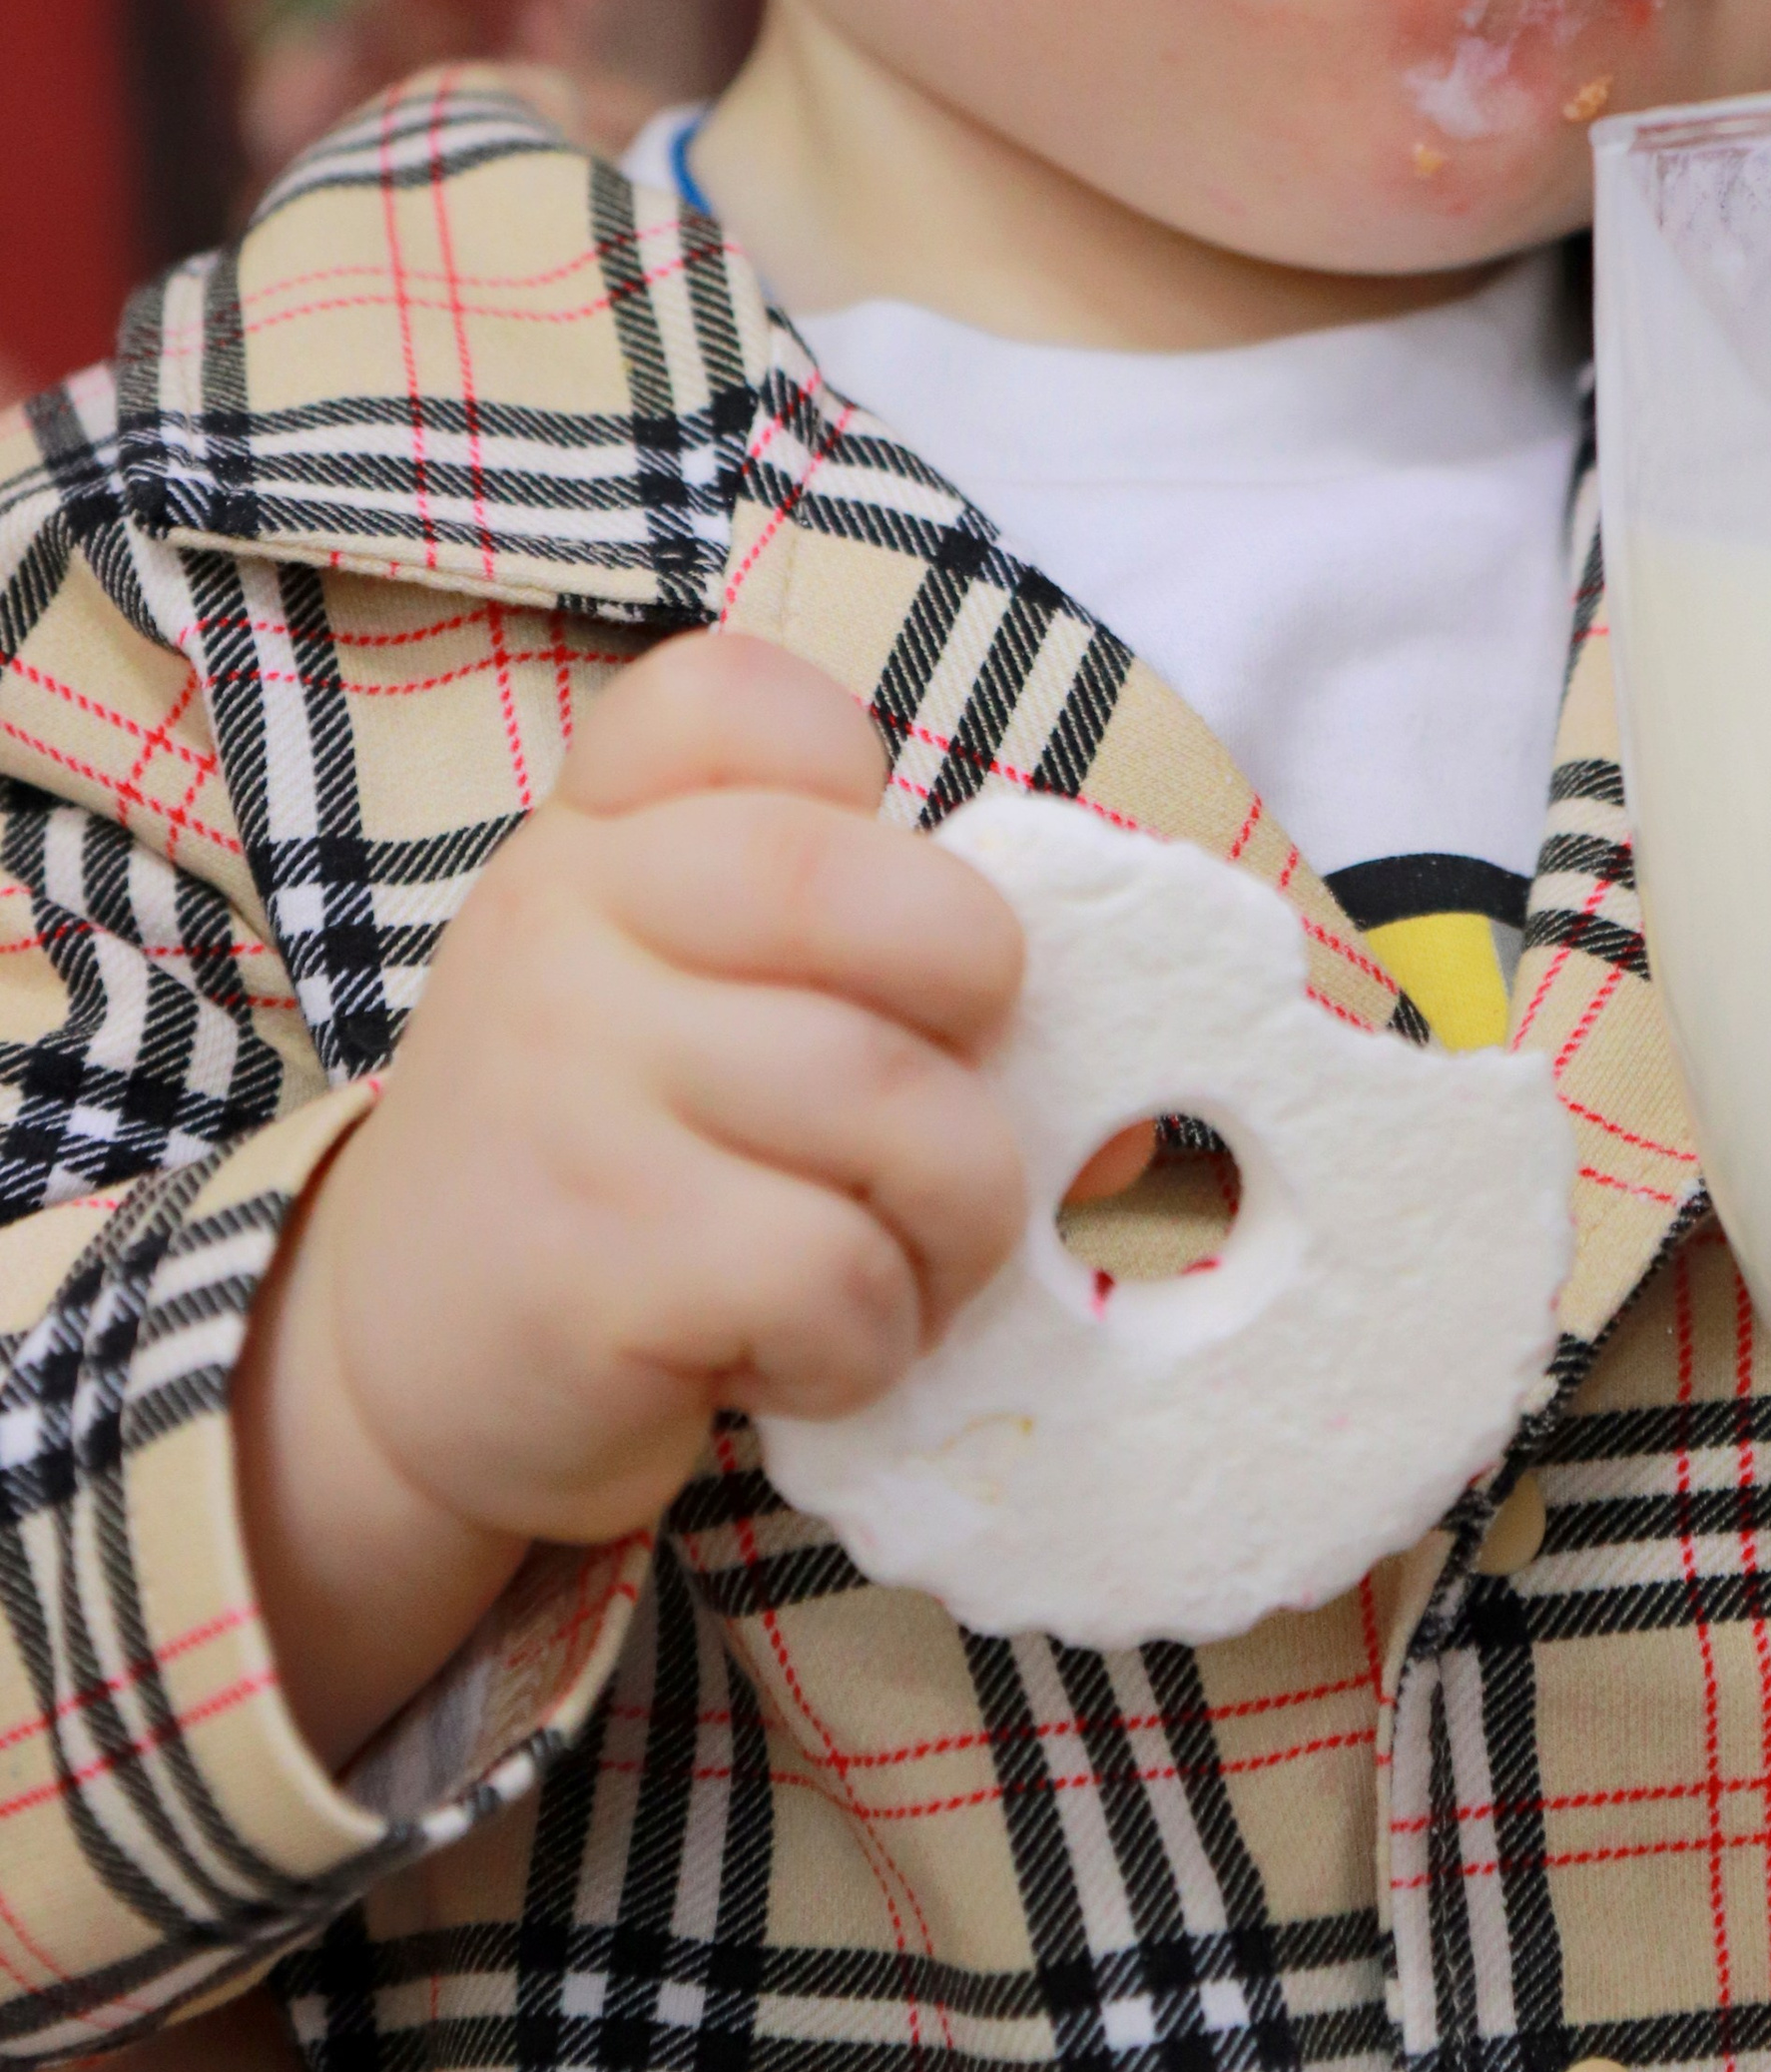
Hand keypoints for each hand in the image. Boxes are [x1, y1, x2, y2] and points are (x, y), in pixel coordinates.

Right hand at [236, 633, 1028, 1765]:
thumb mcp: (650, 982)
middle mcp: (563, 924)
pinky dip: (871, 1339)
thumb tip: (1084, 1026)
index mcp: (594, 835)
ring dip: (954, 1220)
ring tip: (889, 1263)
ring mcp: (569, 1086)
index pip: (737, 698)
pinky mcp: (592, 1264)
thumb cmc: (597, 1153)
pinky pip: (840, 1272)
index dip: (858, 785)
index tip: (863, 917)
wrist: (385, 1373)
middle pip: (866, 894)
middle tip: (946, 1101)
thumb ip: (817, 932)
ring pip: (895, 1103)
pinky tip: (800, 1352)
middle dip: (979, 1001)